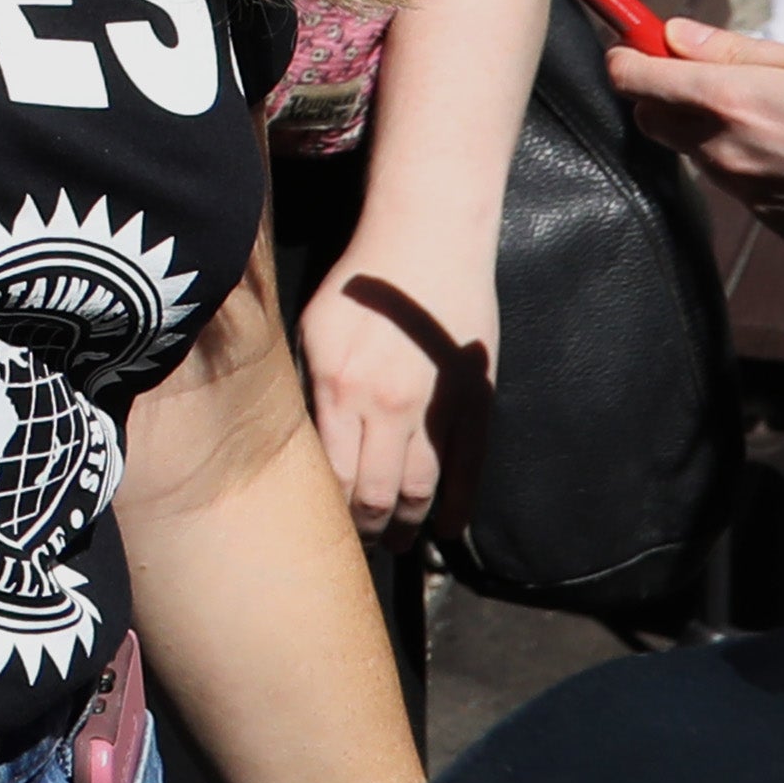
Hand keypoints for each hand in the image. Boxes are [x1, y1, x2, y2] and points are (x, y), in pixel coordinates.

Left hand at [301, 247, 492, 527]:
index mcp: (339, 388)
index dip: (327, 507)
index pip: (330, 474)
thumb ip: (312, 387)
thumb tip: (308, 441)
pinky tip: (446, 531)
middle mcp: (389, 407)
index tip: (321, 524)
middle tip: (357, 542)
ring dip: (405, 524)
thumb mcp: (313, 328)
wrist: (427, 239)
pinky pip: (468, 470)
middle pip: (374, 493)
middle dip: (364, 525)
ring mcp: (437, 408)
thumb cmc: (360, 280)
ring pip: (420, 489)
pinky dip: (457, 506)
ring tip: (394, 543)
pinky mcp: (476, 403)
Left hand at [618, 26, 783, 263]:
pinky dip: (754, 164)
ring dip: (713, 129)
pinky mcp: (777, 226)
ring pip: (700, 154)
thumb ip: (740, 50)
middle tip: (712, 70)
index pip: (635, 80)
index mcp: (733, 102)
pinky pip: (743, 186)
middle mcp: (727, 154)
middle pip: (656, 120)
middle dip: (666, 92)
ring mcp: (750, 196)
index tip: (637, 41)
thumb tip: (673, 34)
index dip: (628, 55)